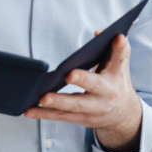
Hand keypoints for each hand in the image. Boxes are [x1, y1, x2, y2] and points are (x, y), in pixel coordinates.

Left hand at [24, 34, 142, 151]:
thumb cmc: (115, 82)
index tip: (118, 37)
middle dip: (82, 80)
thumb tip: (98, 33)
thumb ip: (115, 47)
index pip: (119, 59)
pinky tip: (29, 110)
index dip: (119, 49)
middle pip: (95, 86)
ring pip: (74, 105)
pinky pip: (61, 116)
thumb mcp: (120, 64)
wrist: (122, 114)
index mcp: (116, 75)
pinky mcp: (81, 118)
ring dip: (57, 103)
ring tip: (42, 98)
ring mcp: (94, 108)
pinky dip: (44, 114)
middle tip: (69, 74)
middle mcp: (107, 93)